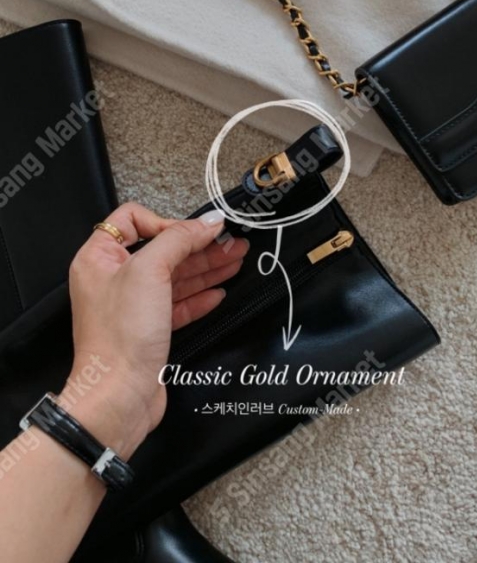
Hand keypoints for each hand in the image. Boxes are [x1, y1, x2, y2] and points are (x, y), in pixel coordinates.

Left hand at [63, 203, 247, 458]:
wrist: (119, 396)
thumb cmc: (122, 334)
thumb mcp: (149, 271)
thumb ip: (180, 239)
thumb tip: (208, 221)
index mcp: (99, 258)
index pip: (132, 220)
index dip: (166, 222)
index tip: (196, 232)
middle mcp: (113, 279)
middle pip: (162, 250)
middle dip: (198, 245)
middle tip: (233, 242)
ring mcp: (132, 306)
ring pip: (174, 277)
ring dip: (206, 267)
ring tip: (237, 260)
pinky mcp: (149, 330)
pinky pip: (178, 304)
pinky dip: (200, 296)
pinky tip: (219, 292)